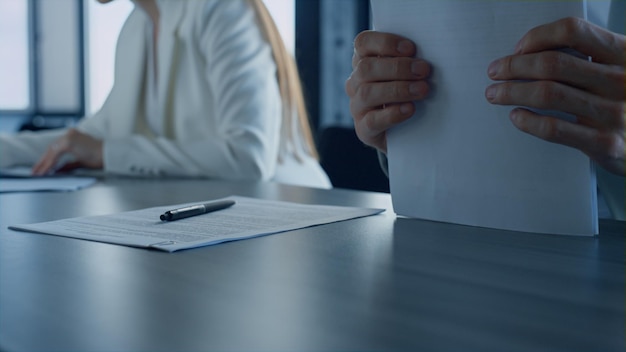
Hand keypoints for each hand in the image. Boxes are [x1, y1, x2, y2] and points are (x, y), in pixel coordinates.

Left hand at [32, 128, 103, 174]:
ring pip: (52, 151)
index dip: (48, 158)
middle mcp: (69, 134)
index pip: (56, 147)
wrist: (109, 154)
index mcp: (73, 136)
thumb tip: (58, 169)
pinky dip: (50, 163)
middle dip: (43, 161)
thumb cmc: (100, 157)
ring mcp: (69, 137)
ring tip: (39, 173)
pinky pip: (55, 155)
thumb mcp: (81, 160)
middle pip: (51, 148)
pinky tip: (47, 171)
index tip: (42, 167)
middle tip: (36, 171)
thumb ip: (69, 164)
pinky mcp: (69, 142)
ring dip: (44, 163)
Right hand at [345, 30, 430, 152]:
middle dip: (398, 67)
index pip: (363, 43)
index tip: (411, 48)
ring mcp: (357, 107)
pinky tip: (410, 109)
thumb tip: (432, 46)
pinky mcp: (363, 130)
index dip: (385, 43)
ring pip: (367, 93)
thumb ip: (412, 59)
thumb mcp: (410, 72)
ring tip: (422, 90)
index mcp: (364, 62)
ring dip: (398, 89)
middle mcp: (356, 83)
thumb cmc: (412, 93)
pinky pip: (372, 120)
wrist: (410, 132)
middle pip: (365, 68)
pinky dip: (392, 114)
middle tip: (424, 70)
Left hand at [486, 17, 624, 175]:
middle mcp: (621, 80)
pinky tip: (516, 117)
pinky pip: (553, 129)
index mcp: (624, 53)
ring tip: (495, 94)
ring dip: (512, 93)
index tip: (517, 49)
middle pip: (552, 64)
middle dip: (514, 67)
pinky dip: (528, 121)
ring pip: (547, 95)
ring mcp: (613, 112)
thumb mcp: (619, 68)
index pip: (573, 31)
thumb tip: (531, 52)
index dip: (538, 37)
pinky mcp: (604, 143)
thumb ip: (588, 57)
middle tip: (495, 72)